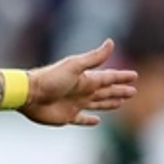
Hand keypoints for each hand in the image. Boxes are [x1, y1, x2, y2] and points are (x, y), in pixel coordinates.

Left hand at [19, 39, 138, 126]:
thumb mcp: (74, 66)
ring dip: (109, 103)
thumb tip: (111, 42)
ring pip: (97, 104)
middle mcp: (82, 91)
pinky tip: (97, 121)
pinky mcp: (66, 117)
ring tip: (120, 102)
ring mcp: (74, 104)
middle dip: (119, 91)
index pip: (109, 77)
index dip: (121, 77)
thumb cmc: (50, 78)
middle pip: (106, 91)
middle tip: (133, 91)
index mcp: (86, 79)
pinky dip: (89, 120)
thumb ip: (94, 58)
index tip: (134, 75)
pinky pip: (81, 119)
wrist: (28, 94)